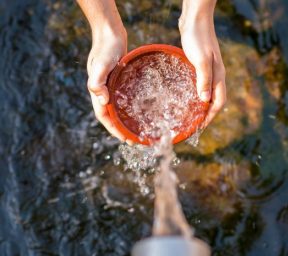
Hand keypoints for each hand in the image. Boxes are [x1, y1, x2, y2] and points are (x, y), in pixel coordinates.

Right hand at [86, 26, 130, 142]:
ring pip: (118, 108)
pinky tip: (140, 110)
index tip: (124, 139)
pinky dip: (129, 107)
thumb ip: (97, 82)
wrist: (109, 33)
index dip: (113, 129)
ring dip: (125, 120)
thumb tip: (102, 100)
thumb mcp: (101, 65)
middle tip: (134, 140)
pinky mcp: (119, 81)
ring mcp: (111, 86)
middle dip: (121, 129)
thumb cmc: (105, 48)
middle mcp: (104, 92)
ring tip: (137, 129)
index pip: (104, 116)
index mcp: (98, 91)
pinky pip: (124, 98)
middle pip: (111, 115)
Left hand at [179, 9, 225, 126]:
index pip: (218, 102)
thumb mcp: (200, 60)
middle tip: (195, 124)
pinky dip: (196, 93)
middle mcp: (216, 75)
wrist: (195, 19)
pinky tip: (187, 95)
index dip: (211, 116)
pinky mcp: (200, 65)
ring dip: (202, 105)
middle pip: (215, 100)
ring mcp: (209, 70)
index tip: (201, 126)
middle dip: (207, 113)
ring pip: (208, 92)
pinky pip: (201, 84)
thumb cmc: (198, 38)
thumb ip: (204, 80)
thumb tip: (204, 101)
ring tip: (191, 114)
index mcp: (218, 76)